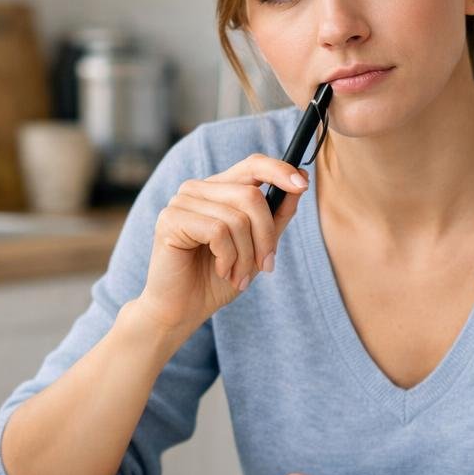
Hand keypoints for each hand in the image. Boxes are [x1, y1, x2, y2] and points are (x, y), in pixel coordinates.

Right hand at [133, 154, 307, 337]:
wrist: (182, 309)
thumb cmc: (216, 278)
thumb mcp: (257, 247)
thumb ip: (277, 214)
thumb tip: (301, 181)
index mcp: (218, 190)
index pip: (252, 164)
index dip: (279, 170)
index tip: (302, 185)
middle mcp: (198, 189)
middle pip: (251, 195)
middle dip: (266, 236)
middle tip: (266, 266)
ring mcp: (181, 202)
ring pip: (237, 218)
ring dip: (246, 256)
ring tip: (238, 276)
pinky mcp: (171, 219)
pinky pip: (218, 231)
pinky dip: (227, 257)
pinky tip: (220, 270)